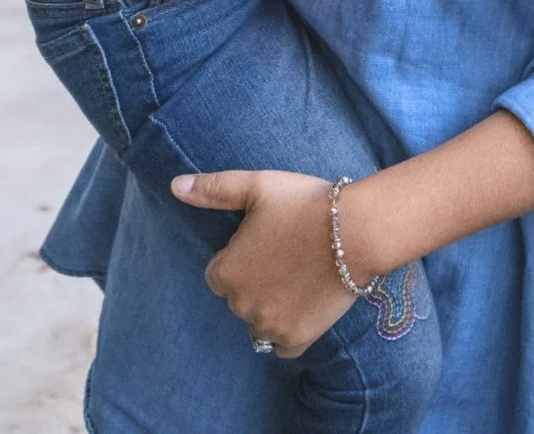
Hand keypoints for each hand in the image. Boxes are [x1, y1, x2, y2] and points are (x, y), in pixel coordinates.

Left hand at [174, 169, 357, 355]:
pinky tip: (302, 309)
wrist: (357, 230)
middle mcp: (241, 305)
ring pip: (258, 323)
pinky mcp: (298, 339)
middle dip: (255, 283)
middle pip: (239, 299)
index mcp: (226, 273)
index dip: (242, 258)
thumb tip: (176, 186)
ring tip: (297, 280)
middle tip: (286, 256)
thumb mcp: (256, 187)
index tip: (266, 243)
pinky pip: (282, 347)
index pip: (218, 275)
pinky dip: (288, 333)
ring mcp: (270, 325)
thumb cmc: (304, 204)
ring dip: (270, 308)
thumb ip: (213, 189)